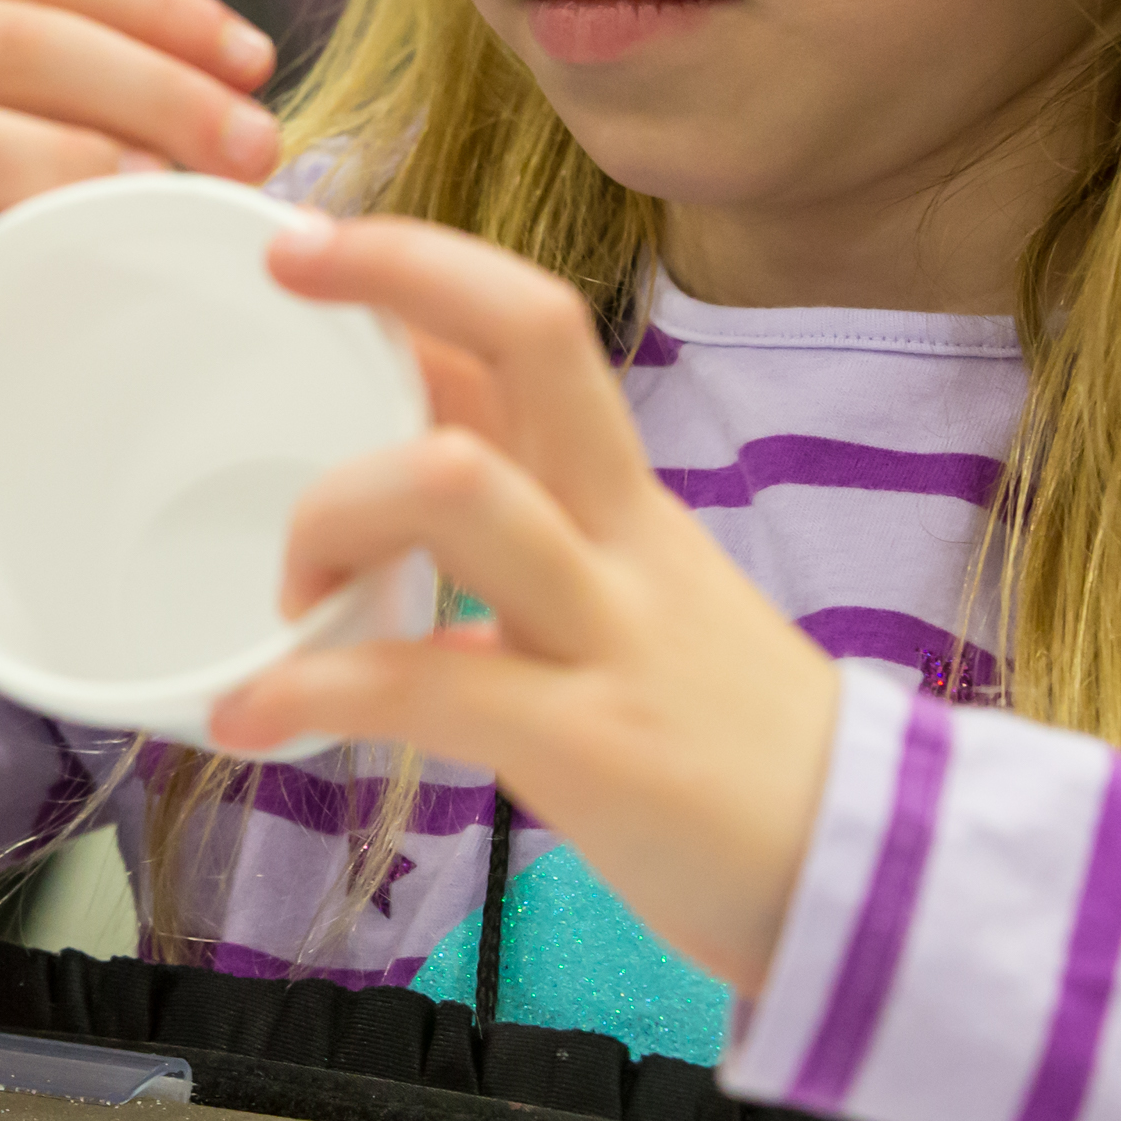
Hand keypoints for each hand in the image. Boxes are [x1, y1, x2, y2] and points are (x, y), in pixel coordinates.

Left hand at [211, 214, 842, 994]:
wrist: (871, 876)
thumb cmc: (733, 746)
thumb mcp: (639, 605)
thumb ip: (535, 546)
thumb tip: (411, 499)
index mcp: (624, 498)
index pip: (530, 331)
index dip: (421, 267)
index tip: (310, 244)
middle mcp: (620, 532)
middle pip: (533, 335)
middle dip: (397, 271)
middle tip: (284, 275)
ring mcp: (608, 627)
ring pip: (461, 484)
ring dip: (332, 510)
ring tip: (285, 594)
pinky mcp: (589, 740)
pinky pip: (427, 683)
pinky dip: (313, 692)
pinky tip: (249, 718)